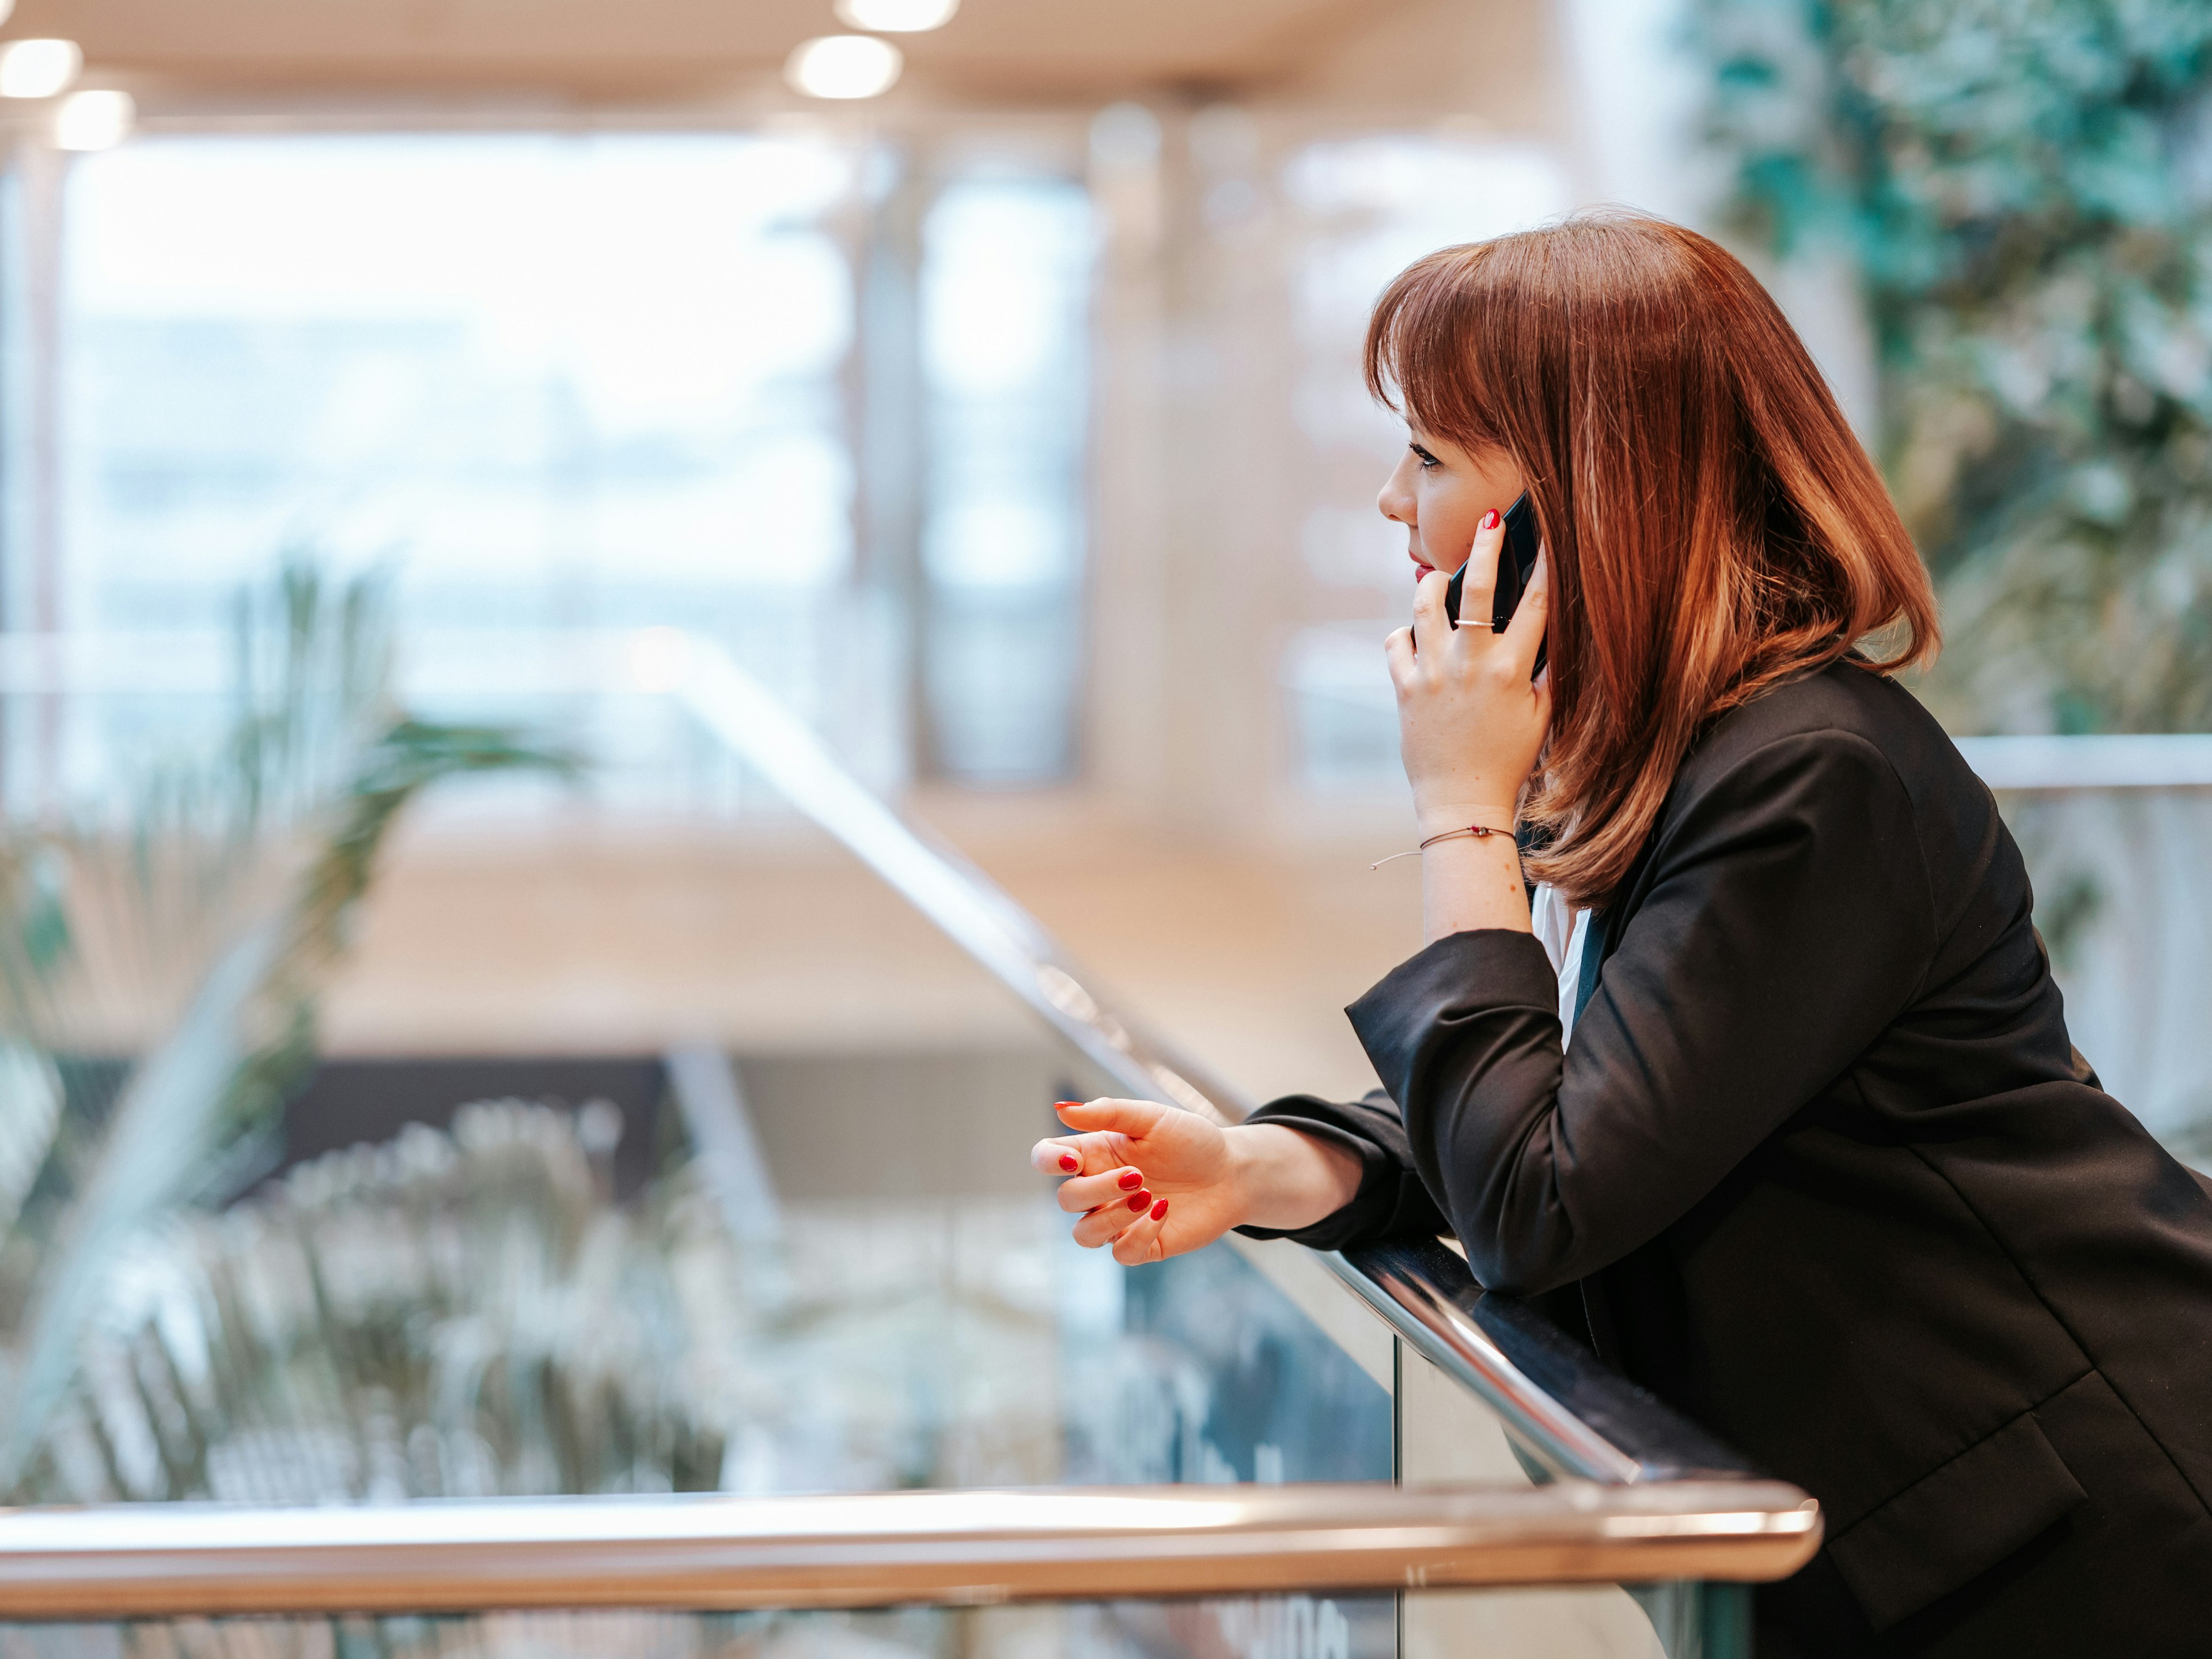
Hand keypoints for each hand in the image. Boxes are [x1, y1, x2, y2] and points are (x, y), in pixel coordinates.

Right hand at [1030, 1098, 1240, 1264]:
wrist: (1233, 1173)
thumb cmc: (1190, 1141)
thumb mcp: (1152, 1118)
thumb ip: (1108, 1112)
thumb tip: (1061, 1109)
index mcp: (1095, 1154)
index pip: (1047, 1158)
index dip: (1046, 1161)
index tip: (1071, 1160)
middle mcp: (1100, 1189)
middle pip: (1067, 1199)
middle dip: (1096, 1190)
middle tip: (1137, 1175)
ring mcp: (1118, 1220)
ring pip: (1084, 1234)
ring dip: (1112, 1217)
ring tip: (1148, 1195)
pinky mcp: (1142, 1245)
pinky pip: (1121, 1253)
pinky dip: (1138, 1235)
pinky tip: (1163, 1212)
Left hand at [1385, 508, 1551, 836]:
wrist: (1463, 802)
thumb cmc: (1509, 760)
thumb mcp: (1543, 716)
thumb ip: (1547, 672)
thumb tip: (1555, 634)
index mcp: (1512, 670)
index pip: (1535, 604)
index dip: (1545, 563)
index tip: (1549, 532)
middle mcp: (1470, 664)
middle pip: (1477, 589)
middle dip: (1486, 546)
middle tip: (1489, 518)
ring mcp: (1433, 674)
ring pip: (1425, 606)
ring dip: (1432, 584)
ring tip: (1439, 579)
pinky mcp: (1404, 689)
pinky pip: (1396, 642)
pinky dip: (1403, 634)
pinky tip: (1415, 636)